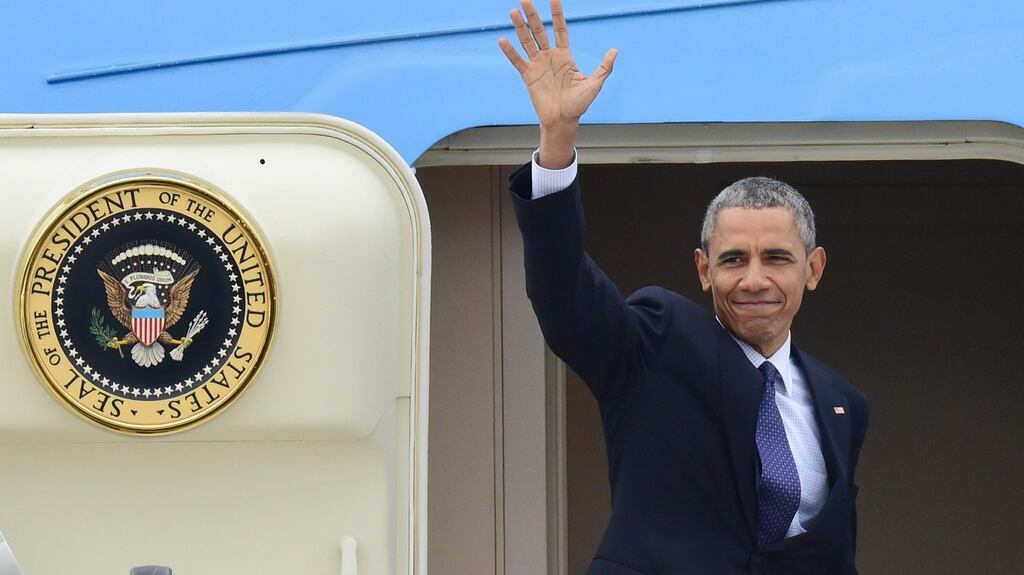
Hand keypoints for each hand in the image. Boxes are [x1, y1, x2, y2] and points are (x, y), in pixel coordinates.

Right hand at [499, 0, 616, 167]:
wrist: (564, 120)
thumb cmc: (579, 104)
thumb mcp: (594, 84)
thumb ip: (604, 67)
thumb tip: (615, 51)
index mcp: (565, 56)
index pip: (560, 30)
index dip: (557, 15)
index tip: (554, 0)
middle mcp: (549, 57)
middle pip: (540, 31)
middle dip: (533, 16)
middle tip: (525, 0)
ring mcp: (538, 65)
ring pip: (527, 42)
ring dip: (520, 27)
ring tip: (513, 12)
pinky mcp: (528, 76)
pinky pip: (517, 61)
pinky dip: (510, 52)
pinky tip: (503, 40)